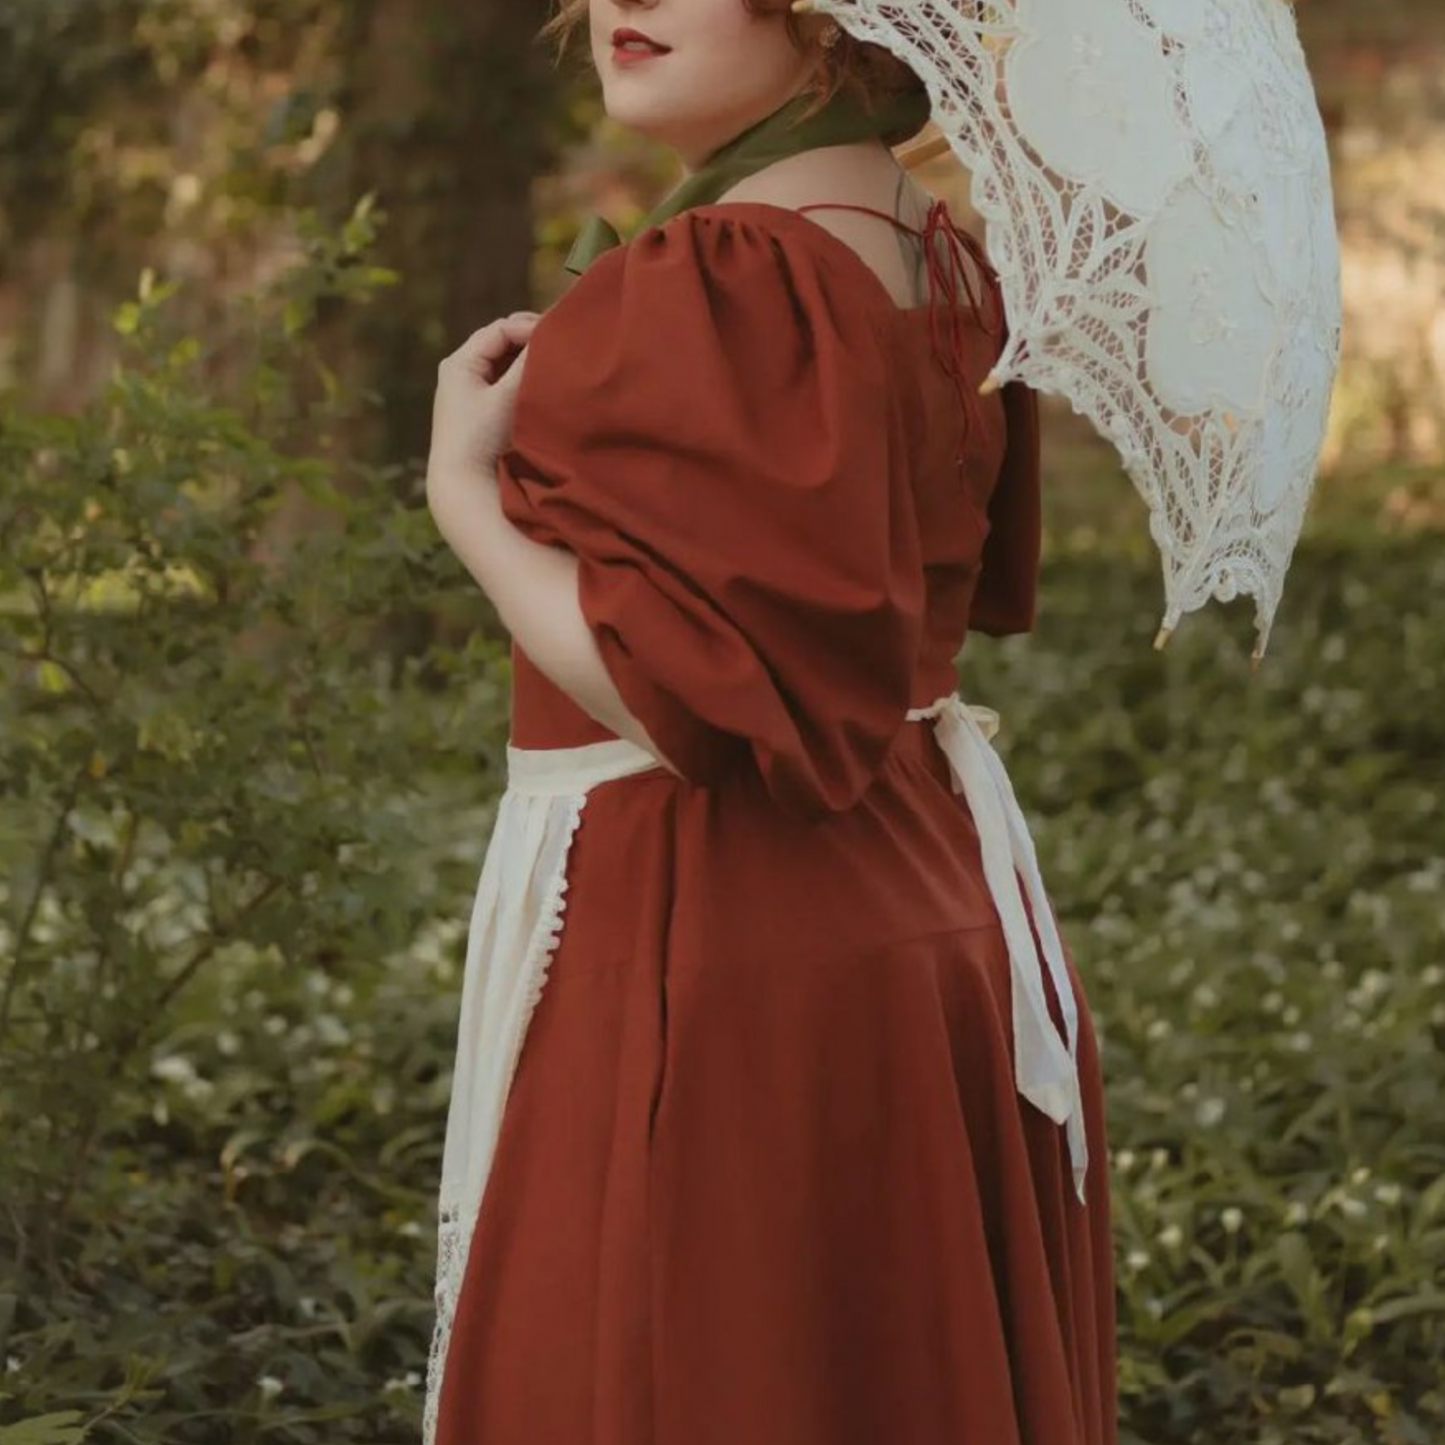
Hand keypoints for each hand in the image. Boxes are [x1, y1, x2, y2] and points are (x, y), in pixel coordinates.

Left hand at [426, 311, 541, 493]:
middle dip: (529, 339)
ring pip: (503, 361)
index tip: (558, 336)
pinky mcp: (477, 408)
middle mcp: (460, 371)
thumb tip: (551, 335)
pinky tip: (540, 382)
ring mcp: (467, 390)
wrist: (463, 482)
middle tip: (560, 343)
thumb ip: (527, 363)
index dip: (530, 327)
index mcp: (459, 362)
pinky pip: (502, 380)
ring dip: (527, 358)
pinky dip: (521, 376)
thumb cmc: (483, 437)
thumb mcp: (507, 396)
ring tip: (554, 361)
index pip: (500, 329)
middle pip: (500, 342)